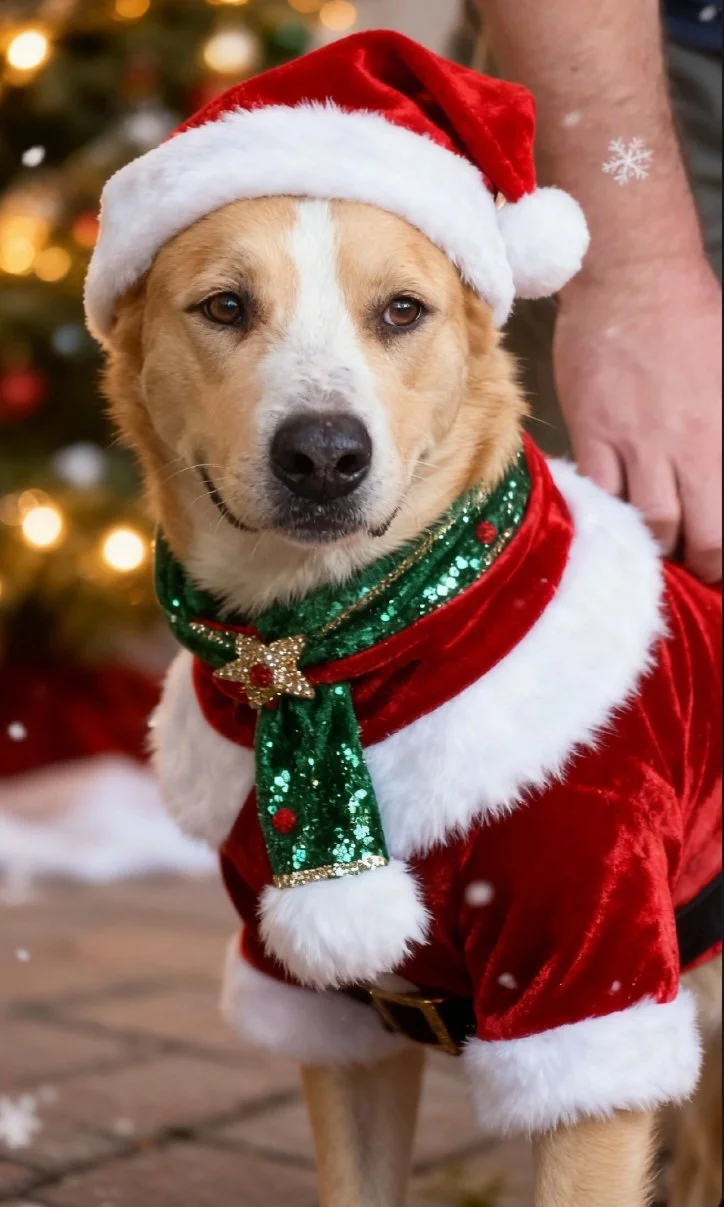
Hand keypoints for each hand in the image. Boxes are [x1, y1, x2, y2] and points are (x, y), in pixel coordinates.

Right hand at [554, 258, 721, 581]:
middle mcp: (685, 449)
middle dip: (688, 563)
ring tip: (645, 548)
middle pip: (687, 537)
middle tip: (683, 567)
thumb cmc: (691, 318)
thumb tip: (717, 475)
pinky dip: (602, 513)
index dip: (720, 561)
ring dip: (645, 545)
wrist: (634, 276)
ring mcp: (635, 444)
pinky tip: (605, 518)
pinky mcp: (592, 432)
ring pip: (640, 524)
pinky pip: (595, 494)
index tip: (716, 571)